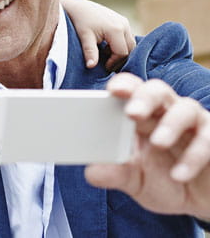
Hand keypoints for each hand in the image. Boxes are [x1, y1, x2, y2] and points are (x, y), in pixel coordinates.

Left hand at [61, 0, 135, 69]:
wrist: (78, 7)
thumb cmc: (80, 21)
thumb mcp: (84, 37)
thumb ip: (90, 52)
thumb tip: (91, 66)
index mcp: (117, 29)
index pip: (122, 53)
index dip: (114, 62)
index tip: (104, 66)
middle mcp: (124, 24)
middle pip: (130, 49)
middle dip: (120, 58)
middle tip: (106, 63)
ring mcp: (124, 21)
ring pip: (130, 43)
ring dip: (120, 51)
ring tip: (105, 53)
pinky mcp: (122, 20)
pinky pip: (126, 37)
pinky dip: (120, 44)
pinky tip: (106, 46)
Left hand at [85, 73, 209, 219]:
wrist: (199, 202)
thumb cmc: (163, 181)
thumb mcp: (134, 181)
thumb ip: (114, 174)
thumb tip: (91, 172)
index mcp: (140, 116)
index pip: (130, 89)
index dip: (122, 86)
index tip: (111, 91)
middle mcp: (166, 112)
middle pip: (156, 90)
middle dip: (143, 98)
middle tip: (132, 114)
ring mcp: (192, 123)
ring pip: (185, 108)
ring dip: (171, 124)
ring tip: (158, 142)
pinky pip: (207, 139)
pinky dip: (192, 156)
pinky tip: (178, 175)